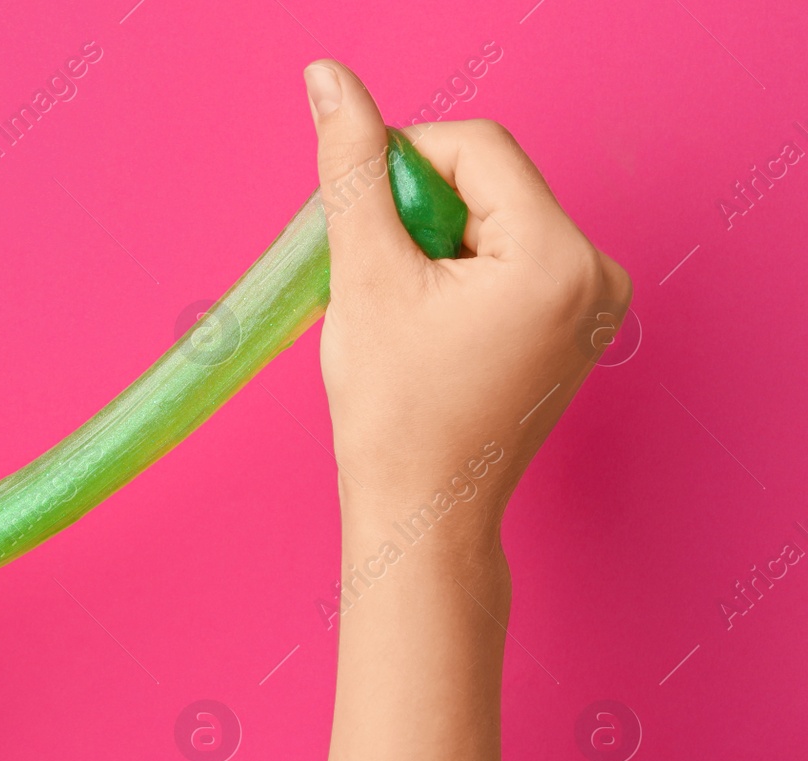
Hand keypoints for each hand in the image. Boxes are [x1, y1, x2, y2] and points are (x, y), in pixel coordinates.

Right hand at [304, 60, 630, 543]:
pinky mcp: (575, 326)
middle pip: (490, 184)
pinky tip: (429, 328)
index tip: (361, 223)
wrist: (423, 514)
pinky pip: (512, 260)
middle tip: (380, 283)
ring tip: (404, 316)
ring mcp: (593, 305)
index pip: (476, 147)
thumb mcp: (365, 275)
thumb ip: (351, 168)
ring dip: (436, 244)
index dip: (402, 163)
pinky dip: (459, 274)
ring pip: (496, 221)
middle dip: (421, 214)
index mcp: (560, 257)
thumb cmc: (394, 415)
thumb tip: (329, 80)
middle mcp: (597, 274)